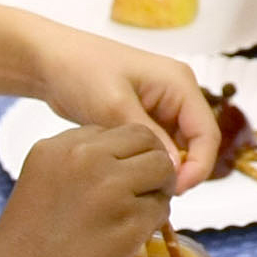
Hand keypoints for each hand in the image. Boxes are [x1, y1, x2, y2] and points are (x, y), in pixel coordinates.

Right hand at [0, 122, 179, 256]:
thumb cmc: (24, 251)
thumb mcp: (41, 187)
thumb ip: (79, 169)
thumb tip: (127, 165)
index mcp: (56, 146)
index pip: (111, 132)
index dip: (122, 158)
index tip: (113, 185)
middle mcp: (84, 156)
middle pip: (144, 139)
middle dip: (150, 164)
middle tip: (143, 194)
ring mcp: (110, 186)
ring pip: (161, 168)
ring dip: (158, 190)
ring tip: (137, 217)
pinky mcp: (130, 219)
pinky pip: (161, 208)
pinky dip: (154, 223)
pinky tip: (129, 240)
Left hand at [26, 28, 222, 185]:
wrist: (49, 61)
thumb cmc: (81, 71)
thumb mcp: (114, 106)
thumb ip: (148, 137)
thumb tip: (173, 171)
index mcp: (180, 84)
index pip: (207, 134)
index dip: (199, 167)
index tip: (174, 191)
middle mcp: (178, 93)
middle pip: (197, 143)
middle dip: (183, 171)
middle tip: (156, 195)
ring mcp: (162, 105)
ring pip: (178, 147)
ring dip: (165, 167)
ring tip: (143, 188)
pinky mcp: (144, 116)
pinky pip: (159, 145)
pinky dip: (150, 161)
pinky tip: (132, 175)